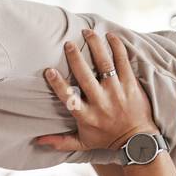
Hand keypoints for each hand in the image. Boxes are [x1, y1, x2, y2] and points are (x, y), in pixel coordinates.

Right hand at [35, 30, 158, 152]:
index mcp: (86, 116)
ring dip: (95, 45)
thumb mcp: (83, 143)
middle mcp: (101, 102)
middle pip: (85, 76)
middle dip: (75, 58)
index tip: (49, 70)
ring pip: (104, 64)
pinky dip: (116, 46)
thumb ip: (61, 142)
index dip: (58, 84)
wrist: (137, 141)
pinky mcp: (131, 84)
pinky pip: (123, 61)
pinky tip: (110, 35)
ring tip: (87, 32)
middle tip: (68, 43)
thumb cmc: (107, 139)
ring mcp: (117, 91)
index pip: (69, 97)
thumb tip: (38, 141)